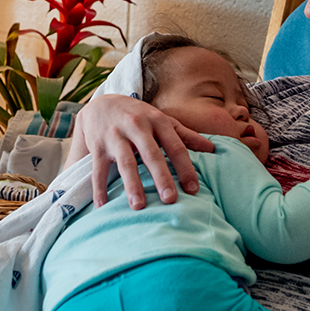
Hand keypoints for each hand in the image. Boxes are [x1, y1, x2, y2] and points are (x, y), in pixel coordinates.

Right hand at [67, 95, 213, 208]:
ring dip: (132, 185)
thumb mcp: (162, 120)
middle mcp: (137, 126)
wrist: (101, 104)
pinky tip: (103, 206)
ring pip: (125, 163)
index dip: (185, 168)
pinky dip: (99, 188)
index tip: (193, 189)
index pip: (176, 146)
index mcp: (157, 121)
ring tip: (138, 207)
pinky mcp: (97, 146)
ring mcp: (115, 136)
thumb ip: (185, 135)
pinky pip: (98, 170)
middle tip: (170, 200)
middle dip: (161, 177)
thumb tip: (213, 149)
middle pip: (151, 154)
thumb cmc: (138, 116)